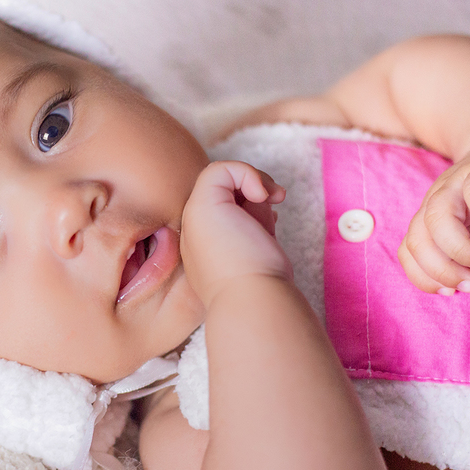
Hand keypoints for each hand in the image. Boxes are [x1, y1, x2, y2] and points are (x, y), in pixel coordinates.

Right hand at [180, 161, 291, 306]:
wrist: (251, 300)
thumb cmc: (260, 285)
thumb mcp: (258, 247)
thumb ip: (254, 223)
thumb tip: (262, 199)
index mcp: (205, 247)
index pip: (224, 209)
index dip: (250, 205)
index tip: (271, 221)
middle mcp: (195, 232)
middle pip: (223, 192)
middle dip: (253, 193)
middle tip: (274, 204)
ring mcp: (194, 218)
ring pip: (221, 177)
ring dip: (253, 181)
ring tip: (272, 199)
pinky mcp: (201, 204)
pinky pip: (221, 168)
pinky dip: (247, 173)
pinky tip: (262, 195)